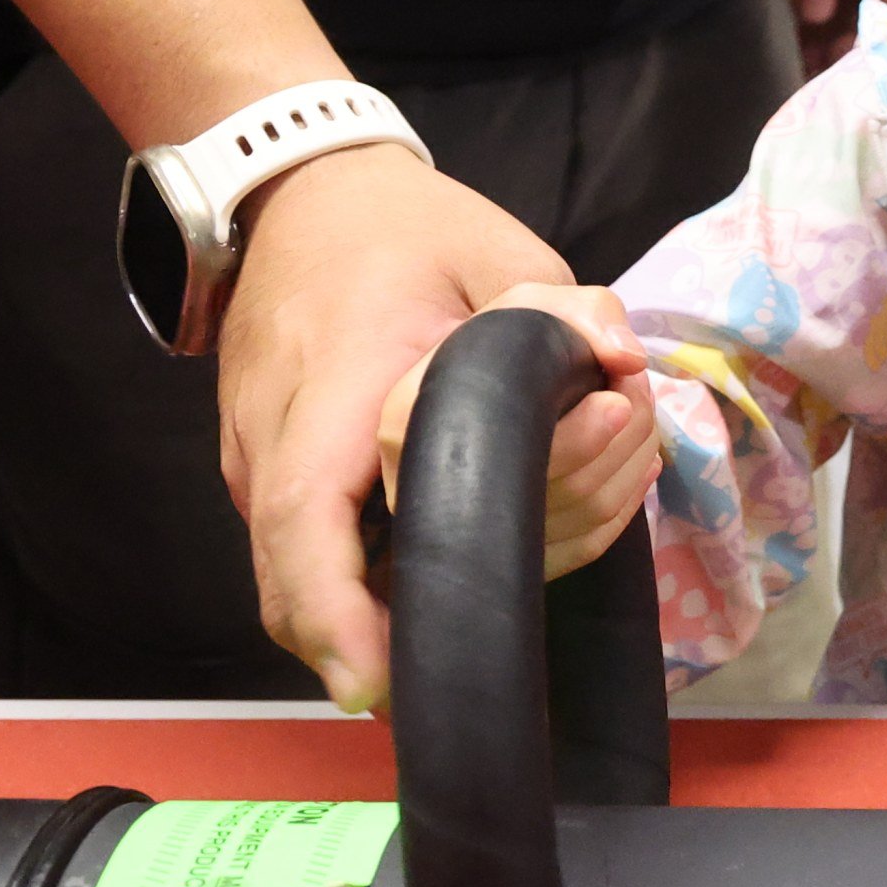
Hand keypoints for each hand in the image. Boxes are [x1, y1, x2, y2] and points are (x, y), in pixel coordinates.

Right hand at [216, 146, 567, 711]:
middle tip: (547, 561)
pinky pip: (336, 557)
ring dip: (435, 591)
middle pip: (309, 587)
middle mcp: (279, 443)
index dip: (339, 615)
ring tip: (558, 517)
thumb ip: (565, 307)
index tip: (381, 684)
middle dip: (422, 617)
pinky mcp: (279, 485)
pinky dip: (412, 570)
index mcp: (332, 384)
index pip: (310, 519)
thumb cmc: (402, 233)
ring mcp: (264, 471)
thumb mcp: (498, 248)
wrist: (302, 202)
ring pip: (326, 586)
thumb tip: (622, 361)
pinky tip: (510, 531)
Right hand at [377, 284, 664, 597]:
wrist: (475, 354)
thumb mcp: (527, 294)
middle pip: (556, 490)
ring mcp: (467, 528)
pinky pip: (584, 545)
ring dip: (630, 461)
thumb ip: (582, 313)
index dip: (574, 440)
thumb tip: (627, 360)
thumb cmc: (495, 324)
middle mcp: (423, 489)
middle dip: (619, 438)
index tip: (618, 404)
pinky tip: (635, 459)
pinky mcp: (506, 552)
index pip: (494, 456)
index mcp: (407, 420)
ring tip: (634, 411)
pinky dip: (626, 499)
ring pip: (579, 518)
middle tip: (633, 393)